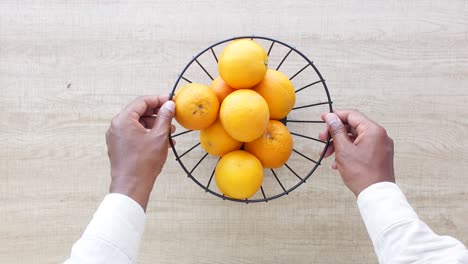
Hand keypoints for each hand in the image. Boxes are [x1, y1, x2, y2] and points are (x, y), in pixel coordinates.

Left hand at [105, 95, 175, 210]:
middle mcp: (116, 126)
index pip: (142, 101)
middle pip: (139, 112)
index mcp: (123, 120)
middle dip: (157, 114)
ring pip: (137, 124)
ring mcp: (116, 137)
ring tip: (170, 132)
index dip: (158, 99)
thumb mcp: (159, 136)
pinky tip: (162, 141)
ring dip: (154, 125)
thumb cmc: (143, 162)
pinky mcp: (119, 146)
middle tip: (171, 116)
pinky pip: (134, 134)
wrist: (131, 186)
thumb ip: (164, 117)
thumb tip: (169, 105)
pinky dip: (147, 134)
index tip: (170, 101)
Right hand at [318, 110, 394, 195]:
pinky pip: (361, 147)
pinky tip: (338, 161)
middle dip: (335, 133)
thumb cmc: (362, 175)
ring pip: (355, 138)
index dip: (335, 116)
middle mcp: (380, 136)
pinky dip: (349, 150)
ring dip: (340, 144)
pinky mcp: (379, 155)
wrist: (376, 195)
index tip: (323, 119)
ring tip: (327, 154)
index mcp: (373, 130)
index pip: (351, 115)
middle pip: (353, 127)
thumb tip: (331, 117)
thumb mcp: (343, 150)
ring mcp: (381, 146)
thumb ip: (336, 131)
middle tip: (322, 139)